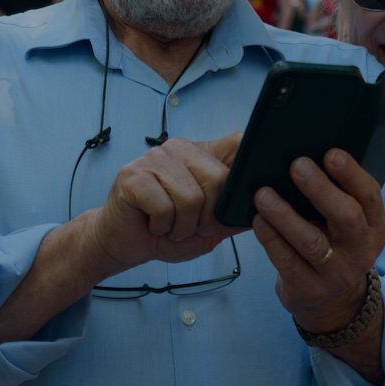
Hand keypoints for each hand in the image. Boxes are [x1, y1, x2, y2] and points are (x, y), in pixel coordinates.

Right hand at [82, 135, 244, 277]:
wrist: (121, 242)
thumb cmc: (164, 231)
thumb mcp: (208, 229)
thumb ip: (231, 216)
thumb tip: (262, 208)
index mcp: (201, 154)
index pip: (237, 143)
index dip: (248, 163)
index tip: (250, 188)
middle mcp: (179, 149)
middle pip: (219, 179)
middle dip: (208, 217)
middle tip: (190, 226)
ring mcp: (154, 158)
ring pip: (191, 198)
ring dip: (182, 227)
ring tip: (168, 226)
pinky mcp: (133, 175)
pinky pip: (165, 208)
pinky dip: (162, 227)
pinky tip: (151, 224)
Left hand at [248, 148, 384, 334]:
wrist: (332, 303)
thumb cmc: (334, 245)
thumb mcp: (348, 225)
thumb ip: (337, 194)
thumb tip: (309, 153)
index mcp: (374, 226)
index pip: (370, 195)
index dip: (352, 174)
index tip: (330, 153)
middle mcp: (361, 250)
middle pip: (346, 216)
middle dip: (320, 189)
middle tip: (297, 165)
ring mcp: (336, 274)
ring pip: (311, 241)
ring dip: (285, 215)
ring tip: (262, 194)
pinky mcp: (309, 289)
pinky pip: (287, 261)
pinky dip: (270, 239)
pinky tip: (257, 220)